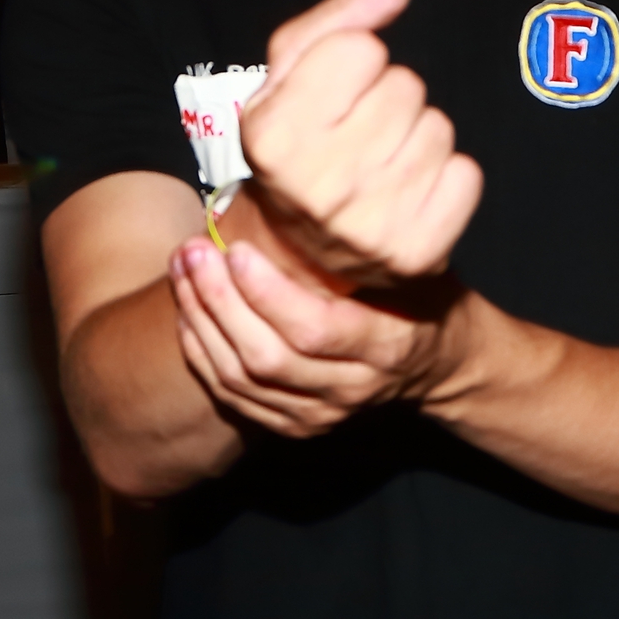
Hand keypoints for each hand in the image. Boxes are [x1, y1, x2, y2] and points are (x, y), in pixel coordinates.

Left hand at [169, 234, 456, 438]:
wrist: (436, 362)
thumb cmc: (418, 295)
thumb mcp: (408, 267)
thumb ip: (359, 247)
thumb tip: (295, 193)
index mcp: (386, 346)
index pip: (314, 329)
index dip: (267, 293)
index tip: (237, 250)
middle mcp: (353, 388)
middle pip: (268, 357)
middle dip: (220, 302)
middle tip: (194, 251)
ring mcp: (322, 413)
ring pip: (243, 379)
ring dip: (201, 322)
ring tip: (182, 269)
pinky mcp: (297, 425)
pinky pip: (235, 397)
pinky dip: (202, 354)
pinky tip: (187, 312)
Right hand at [240, 0, 482, 283]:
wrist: (297, 249)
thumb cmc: (296, 143)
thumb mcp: (290, 71)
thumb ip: (344, 14)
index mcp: (275, 136)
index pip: (363, 49)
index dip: (353, 62)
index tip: (332, 97)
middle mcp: (319, 187)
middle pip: (406, 87)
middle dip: (388, 97)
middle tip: (358, 133)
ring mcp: (370, 227)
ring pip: (439, 128)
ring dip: (417, 136)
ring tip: (381, 162)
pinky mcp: (417, 252)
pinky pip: (467, 174)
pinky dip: (447, 176)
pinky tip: (409, 192)